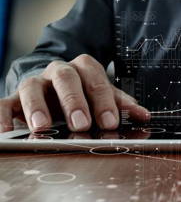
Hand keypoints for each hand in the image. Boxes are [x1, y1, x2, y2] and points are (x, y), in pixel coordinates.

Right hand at [0, 54, 149, 132]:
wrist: (53, 85)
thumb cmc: (83, 92)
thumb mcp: (102, 95)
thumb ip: (120, 104)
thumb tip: (144, 115)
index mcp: (83, 69)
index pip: (95, 79)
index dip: (103, 100)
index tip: (110, 122)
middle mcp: (58, 72)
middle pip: (65, 78)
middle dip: (74, 101)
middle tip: (81, 124)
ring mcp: (35, 83)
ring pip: (32, 87)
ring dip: (38, 107)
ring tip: (43, 127)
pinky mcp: (14, 98)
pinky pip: (4, 104)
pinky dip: (2, 116)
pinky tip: (5, 132)